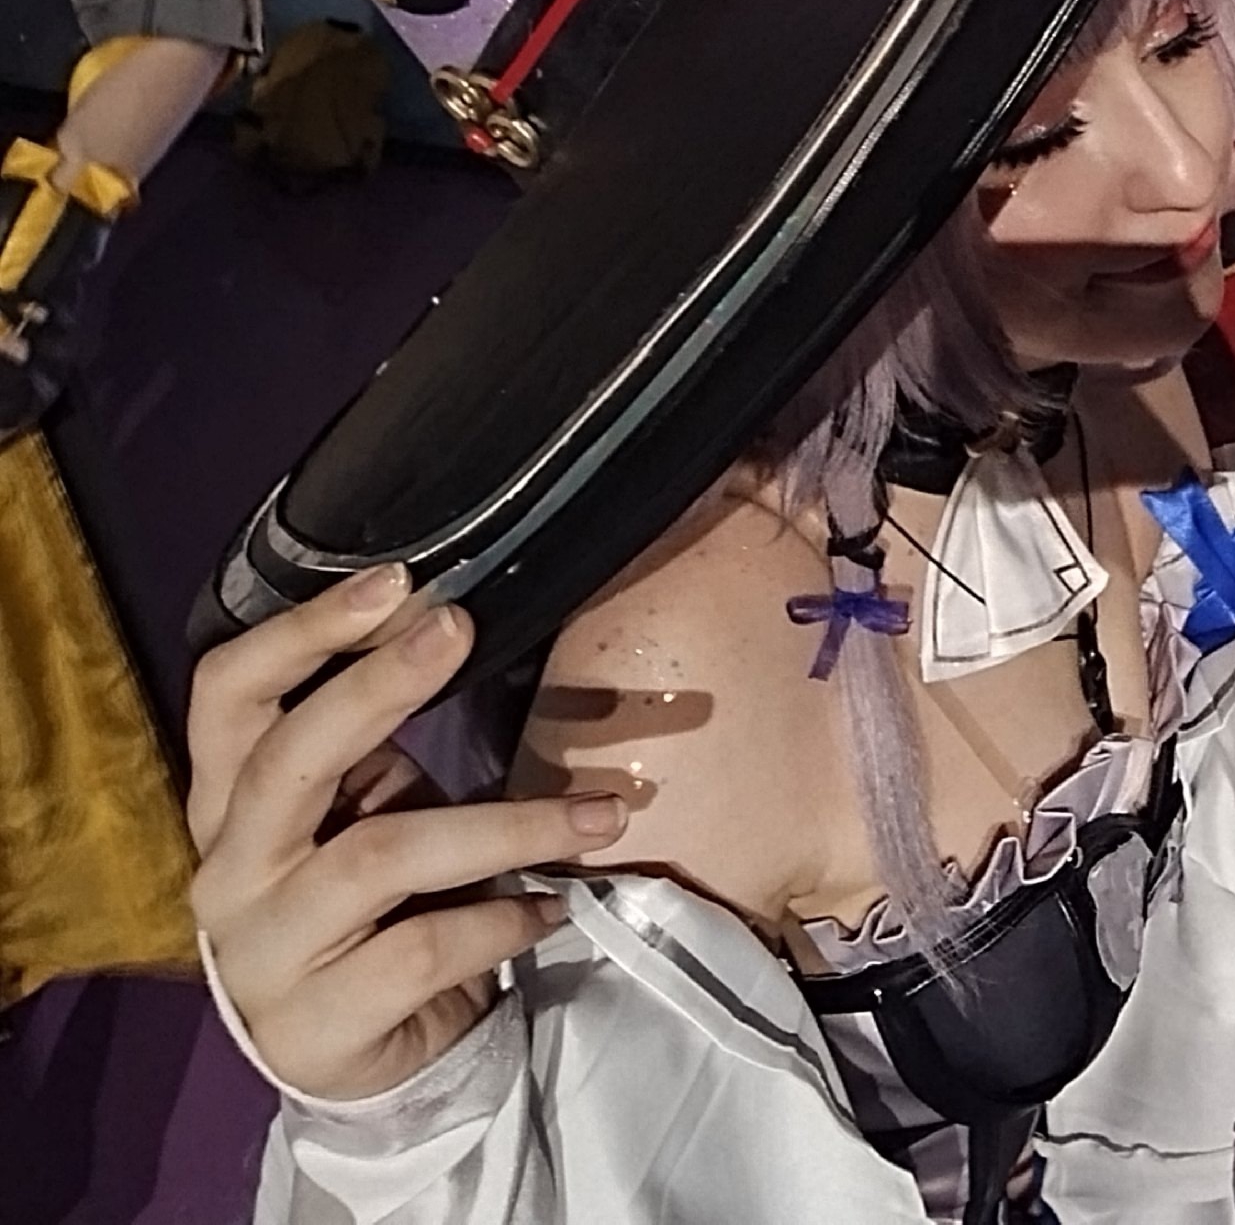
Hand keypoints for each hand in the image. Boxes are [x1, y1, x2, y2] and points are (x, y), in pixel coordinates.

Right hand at [187, 566, 629, 1100]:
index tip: (397, 582)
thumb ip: (382, 738)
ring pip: (378, 857)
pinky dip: (504, 920)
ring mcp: (262, 951)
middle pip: (287, 759)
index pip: (228, 693)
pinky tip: (553, 906)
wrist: (373, 1057)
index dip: (300, 631)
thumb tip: (455, 622)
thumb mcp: (370, 809)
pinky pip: (422, 952)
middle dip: (376, 686)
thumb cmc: (381, 903)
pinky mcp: (316, 1025)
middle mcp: (229, 868)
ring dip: (507, 824)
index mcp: (232, 799)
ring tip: (601, 814)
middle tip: (461, 629)